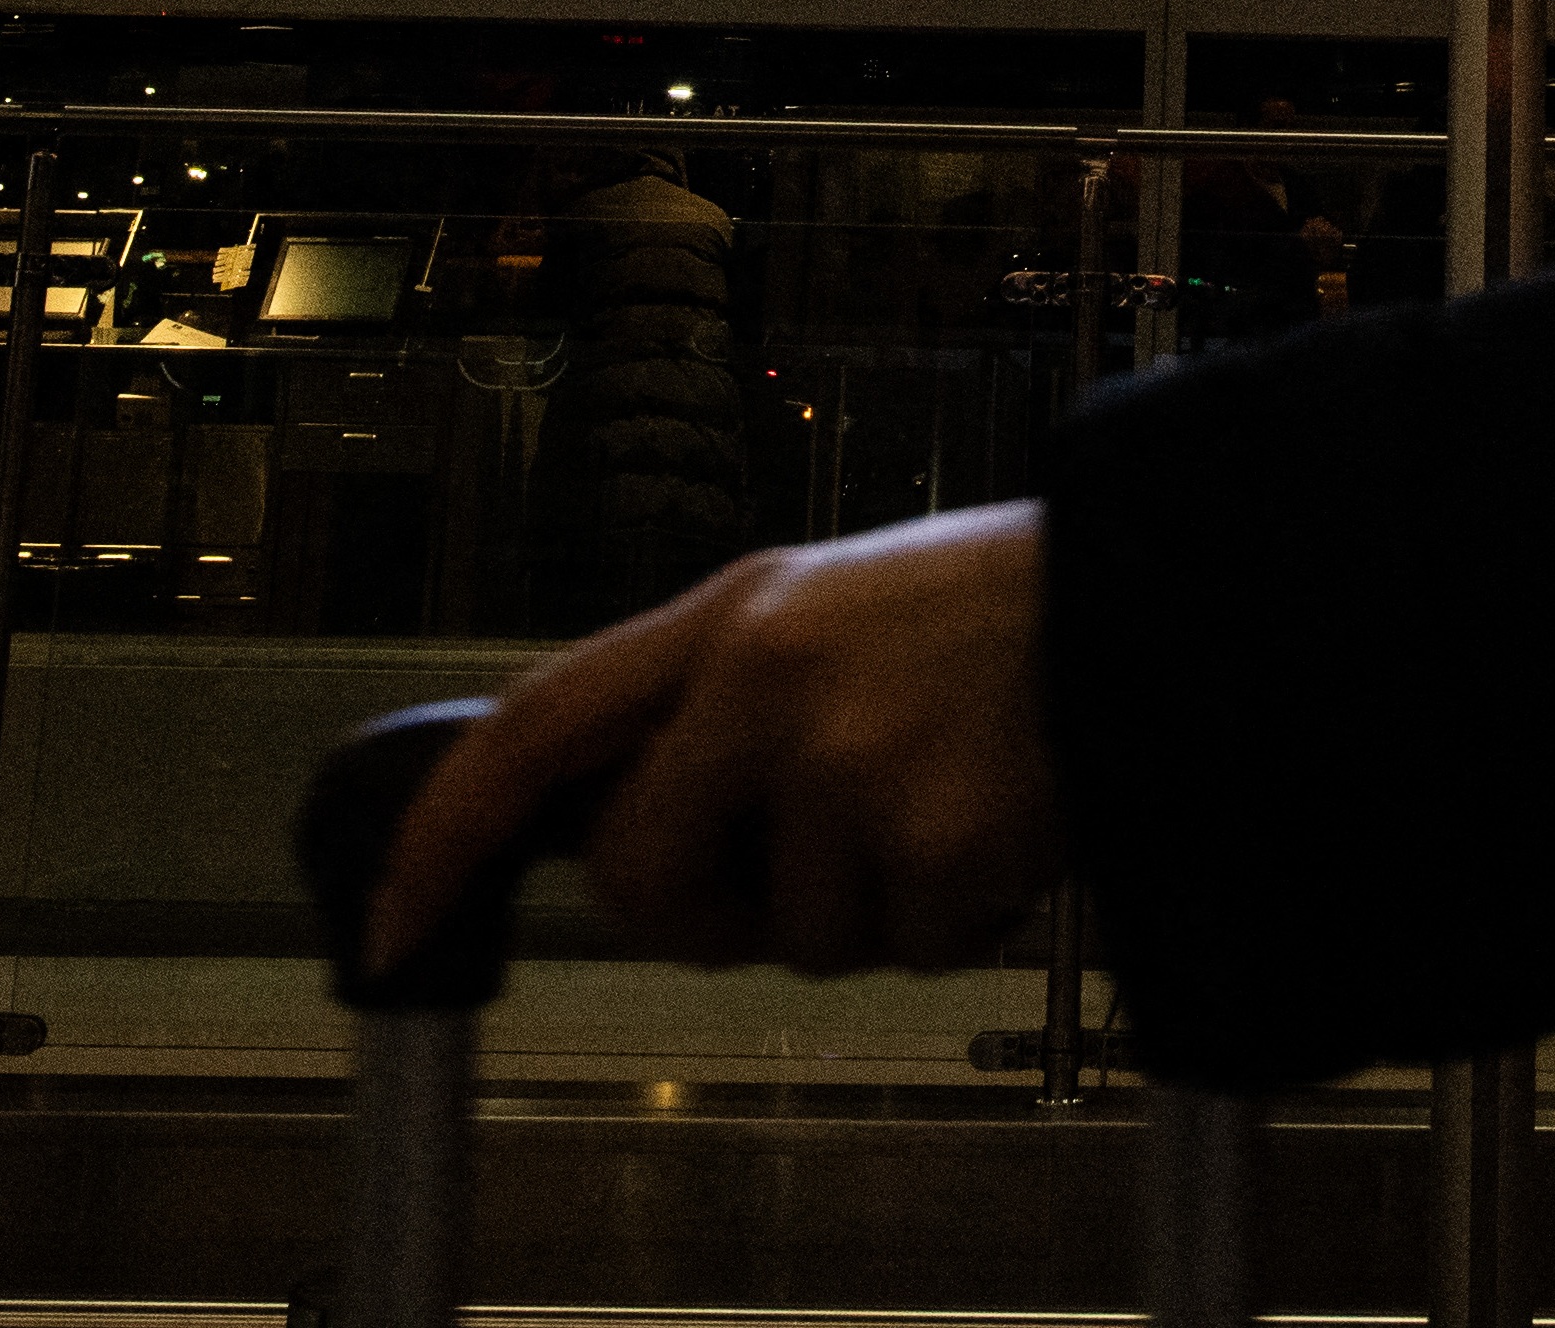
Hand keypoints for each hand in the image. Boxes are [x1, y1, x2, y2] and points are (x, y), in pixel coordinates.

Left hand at [367, 500, 1060, 978]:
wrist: (1158, 603)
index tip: (397, 918)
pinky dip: (956, 919)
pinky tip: (999, 826)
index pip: (535, 726)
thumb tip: (629, 845)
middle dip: (704, 907)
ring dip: (866, 905)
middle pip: (639, 875)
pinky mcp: (930, 841)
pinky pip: (901, 951)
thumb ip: (716, 706)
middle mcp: (768, 679)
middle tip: (805, 859)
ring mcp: (848, 762)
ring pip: (788, 934)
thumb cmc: (994, 616)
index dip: (446, 833)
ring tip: (946, 796)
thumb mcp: (827, 615)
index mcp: (734, 615)